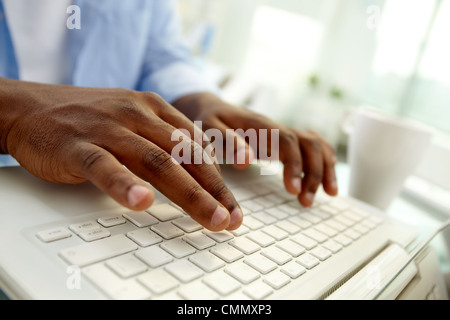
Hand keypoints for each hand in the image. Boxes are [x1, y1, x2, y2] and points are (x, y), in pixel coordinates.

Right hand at [0, 79, 241, 230]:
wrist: (31, 106)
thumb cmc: (88, 119)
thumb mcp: (133, 120)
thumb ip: (163, 140)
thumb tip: (196, 169)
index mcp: (154, 109)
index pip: (197, 147)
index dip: (218, 180)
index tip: (232, 207)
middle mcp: (136, 115)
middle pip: (184, 156)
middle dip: (213, 191)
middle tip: (230, 219)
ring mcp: (108, 128)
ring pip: (155, 161)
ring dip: (188, 192)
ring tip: (209, 217)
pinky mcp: (77, 145)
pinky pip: (104, 165)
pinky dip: (124, 184)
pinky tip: (140, 201)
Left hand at [173, 93, 337, 205]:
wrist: (212, 109)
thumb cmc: (209, 122)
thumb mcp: (209, 129)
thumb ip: (226, 143)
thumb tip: (246, 161)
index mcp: (258, 125)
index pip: (285, 141)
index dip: (294, 164)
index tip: (293, 190)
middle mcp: (275, 127)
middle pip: (307, 143)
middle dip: (313, 172)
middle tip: (305, 201)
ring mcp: (282, 132)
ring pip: (315, 144)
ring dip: (324, 169)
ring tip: (328, 195)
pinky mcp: (285, 140)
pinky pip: (313, 146)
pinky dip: (325, 162)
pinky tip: (328, 182)